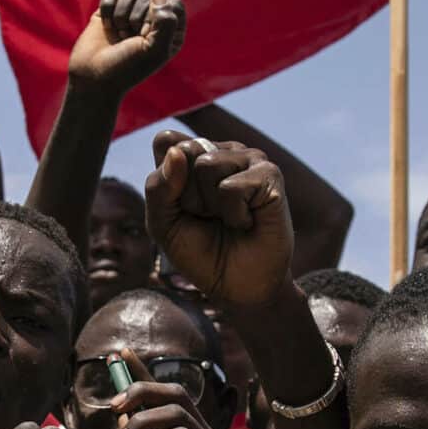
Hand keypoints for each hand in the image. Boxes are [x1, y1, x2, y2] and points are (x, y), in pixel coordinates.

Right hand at [66, 0, 183, 95]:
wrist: (92, 77)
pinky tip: (106, 25)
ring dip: (122, 12)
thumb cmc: (127, 68)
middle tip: (130, 37)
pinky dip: (108, 6)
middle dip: (138, 15)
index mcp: (171, 30)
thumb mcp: (155, 51)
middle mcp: (153, 18)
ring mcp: (131, 11)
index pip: (173, 2)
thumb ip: (167, 23)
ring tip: (119, 33)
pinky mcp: (110, 8)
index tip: (147, 35)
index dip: (159, 15)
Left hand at [144, 132, 290, 313]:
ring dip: (211, 205)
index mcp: (194, 156)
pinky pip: (231, 186)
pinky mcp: (269, 175)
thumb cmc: (200, 252)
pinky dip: (234, 214)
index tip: (180, 206)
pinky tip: (246, 222)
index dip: (166, 178)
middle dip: (187, 195)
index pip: (166, 141)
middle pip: (185, 150)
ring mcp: (248, 159)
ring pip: (207, 164)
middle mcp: (222, 150)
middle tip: (207, 216)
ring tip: (228, 218)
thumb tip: (177, 152)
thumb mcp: (163, 224)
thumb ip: (158, 188)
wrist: (238, 287)